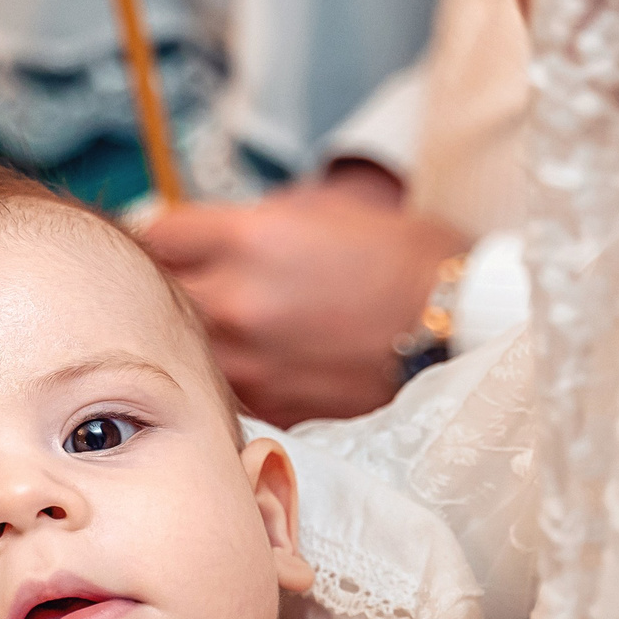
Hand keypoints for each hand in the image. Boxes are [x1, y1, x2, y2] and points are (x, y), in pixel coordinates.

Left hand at [141, 162, 468, 425]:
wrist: (463, 326)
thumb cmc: (406, 259)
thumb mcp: (324, 211)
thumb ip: (252, 222)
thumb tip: (202, 236)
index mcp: (251, 239)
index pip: (158, 233)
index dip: (155, 235)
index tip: (162, 242)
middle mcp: (238, 302)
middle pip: (155, 294)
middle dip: (161, 286)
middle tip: (176, 285)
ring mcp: (251, 363)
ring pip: (184, 349)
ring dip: (190, 338)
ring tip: (225, 330)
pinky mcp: (272, 407)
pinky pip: (226, 388)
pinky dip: (231, 375)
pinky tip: (259, 364)